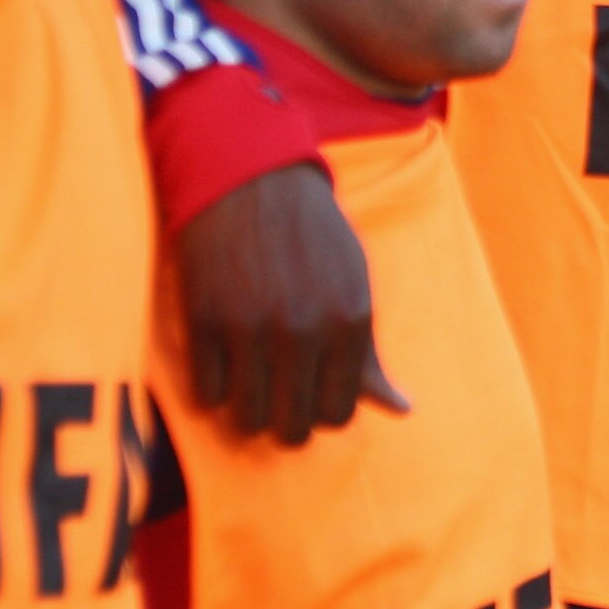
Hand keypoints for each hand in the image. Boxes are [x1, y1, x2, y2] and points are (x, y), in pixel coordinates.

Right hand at [176, 162, 402, 443]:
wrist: (251, 179)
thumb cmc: (312, 234)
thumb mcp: (355, 285)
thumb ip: (370, 355)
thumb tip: (403, 411)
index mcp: (350, 322)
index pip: (339, 414)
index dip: (321, 412)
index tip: (310, 394)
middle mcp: (304, 331)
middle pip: (292, 430)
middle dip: (284, 422)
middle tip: (277, 396)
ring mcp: (251, 329)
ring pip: (247, 421)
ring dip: (247, 411)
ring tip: (250, 383)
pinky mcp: (205, 322)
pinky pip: (206, 395)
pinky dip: (213, 389)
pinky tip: (222, 362)